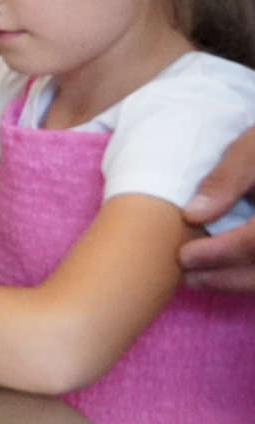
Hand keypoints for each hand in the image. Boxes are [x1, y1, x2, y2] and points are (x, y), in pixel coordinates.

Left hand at [181, 125, 254, 291]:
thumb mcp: (251, 150)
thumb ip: (226, 180)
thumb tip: (193, 215)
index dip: (221, 253)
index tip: (184, 257)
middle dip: (225, 278)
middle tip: (184, 276)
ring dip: (236, 283)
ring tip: (196, 278)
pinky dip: (249, 278)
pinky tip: (221, 273)